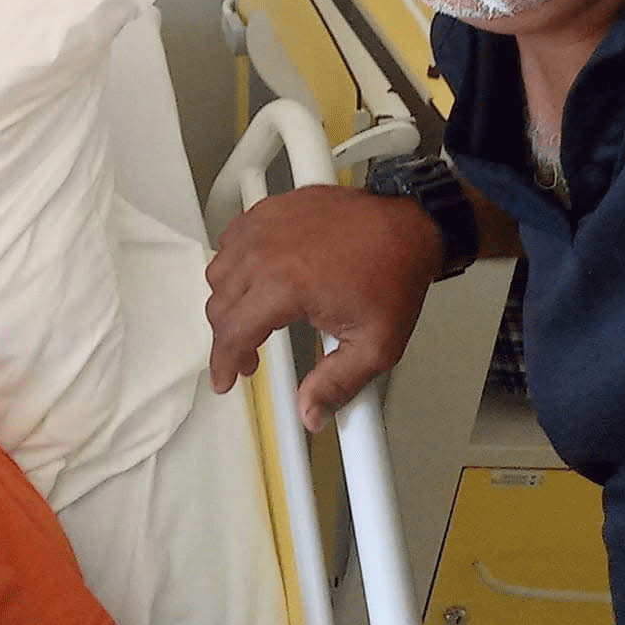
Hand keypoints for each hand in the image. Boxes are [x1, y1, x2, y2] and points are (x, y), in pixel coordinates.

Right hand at [205, 184, 442, 432]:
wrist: (406, 225)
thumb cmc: (393, 272)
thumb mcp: (376, 345)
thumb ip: (338, 384)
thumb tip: (312, 412)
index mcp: (284, 285)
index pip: (232, 332)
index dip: (224, 363)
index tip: (225, 378)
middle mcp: (264, 252)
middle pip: (219, 305)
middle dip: (229, 339)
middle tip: (249, 357)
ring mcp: (263, 227)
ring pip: (218, 272)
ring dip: (228, 301)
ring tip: (255, 318)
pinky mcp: (267, 211)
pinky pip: (230, 241)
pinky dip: (233, 265)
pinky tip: (256, 280)